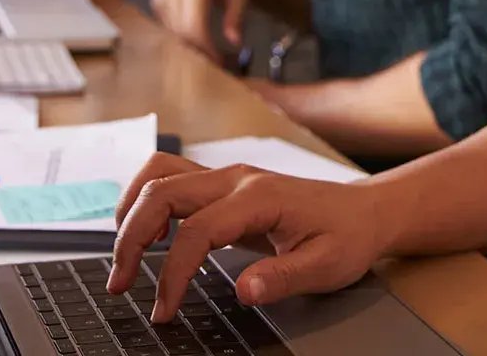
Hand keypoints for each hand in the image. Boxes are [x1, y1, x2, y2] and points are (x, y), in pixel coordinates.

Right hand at [108, 153, 390, 322]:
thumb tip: (244, 290)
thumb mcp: (326, 265)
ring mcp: (226, 176)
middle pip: (162, 192)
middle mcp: (235, 178)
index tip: (164, 310)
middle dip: (131, 237)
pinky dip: (146, 202)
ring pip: (158, 175)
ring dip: (131, 211)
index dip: (174, 274)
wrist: (364, 211)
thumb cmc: (347, 236)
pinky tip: (150, 236)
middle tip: (122, 284)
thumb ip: (284, 277)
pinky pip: (169, 178)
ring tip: (125, 256)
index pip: (197, 231)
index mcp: (259, 197)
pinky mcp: (222, 184)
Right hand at [151, 0, 251, 62]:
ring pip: (171, 29)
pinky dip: (181, 36)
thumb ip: (237, 14)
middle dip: (198, 49)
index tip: (219, 60)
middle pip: (181, 27)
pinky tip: (196, 40)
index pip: (194, 20)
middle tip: (216, 63)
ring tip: (209, 53)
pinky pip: (166, 26)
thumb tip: (235, 42)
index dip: (205, 44)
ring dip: (189, 45)